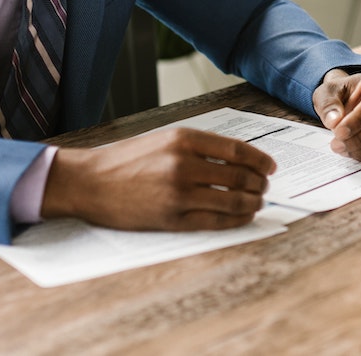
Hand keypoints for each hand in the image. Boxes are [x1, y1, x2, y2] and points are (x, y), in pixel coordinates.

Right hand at [41, 127, 276, 230]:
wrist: (90, 182)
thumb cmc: (126, 160)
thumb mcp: (164, 139)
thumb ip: (199, 146)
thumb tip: (239, 158)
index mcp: (184, 139)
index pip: (237, 150)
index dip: (260, 160)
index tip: (271, 167)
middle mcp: (184, 164)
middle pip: (240, 176)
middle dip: (259, 183)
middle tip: (265, 187)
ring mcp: (179, 193)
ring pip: (233, 200)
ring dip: (252, 202)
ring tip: (257, 202)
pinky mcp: (173, 219)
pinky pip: (216, 221)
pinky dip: (236, 219)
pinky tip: (243, 216)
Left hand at [312, 67, 360, 162]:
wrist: (348, 100)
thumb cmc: (341, 94)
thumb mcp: (326, 93)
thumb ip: (328, 104)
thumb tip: (334, 121)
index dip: (358, 120)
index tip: (338, 132)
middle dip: (360, 138)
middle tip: (337, 144)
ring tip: (343, 149)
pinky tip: (353, 152)